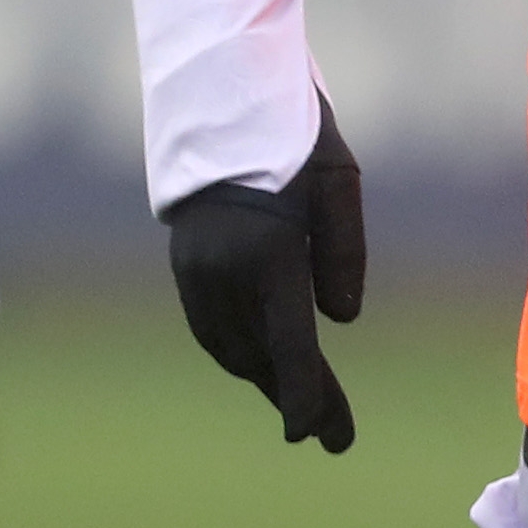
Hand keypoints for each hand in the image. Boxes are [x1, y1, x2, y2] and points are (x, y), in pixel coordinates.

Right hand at [163, 104, 368, 453]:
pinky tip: (265, 364)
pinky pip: (212, 328)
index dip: (304, 396)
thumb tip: (338, 324)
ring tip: (310, 404)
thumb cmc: (293, 130)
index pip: (289, 345)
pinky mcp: (184, 264)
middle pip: (263, 356)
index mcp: (268, 252)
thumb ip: (344, 255)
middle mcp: (224, 269)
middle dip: (299, 397)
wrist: (217, 91)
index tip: (312, 435)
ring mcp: (197, 269)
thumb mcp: (338, 181)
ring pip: (233, 348)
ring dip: (269, 378)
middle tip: (335, 437)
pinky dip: (241, 352)